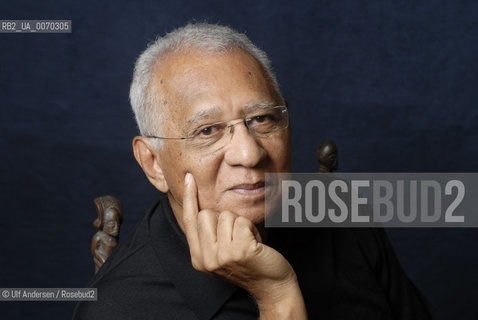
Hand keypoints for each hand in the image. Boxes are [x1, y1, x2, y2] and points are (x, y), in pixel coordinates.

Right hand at [182, 173, 307, 318]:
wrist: (272, 285)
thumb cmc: (249, 263)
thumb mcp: (222, 253)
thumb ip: (209, 235)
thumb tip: (200, 206)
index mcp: (198, 258)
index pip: (189, 221)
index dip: (188, 197)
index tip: (189, 177)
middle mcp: (206, 259)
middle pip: (207, 214)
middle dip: (225, 219)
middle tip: (237, 237)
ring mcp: (221, 256)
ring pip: (225, 216)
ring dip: (241, 224)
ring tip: (247, 242)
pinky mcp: (239, 251)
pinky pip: (242, 222)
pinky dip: (252, 228)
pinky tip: (256, 243)